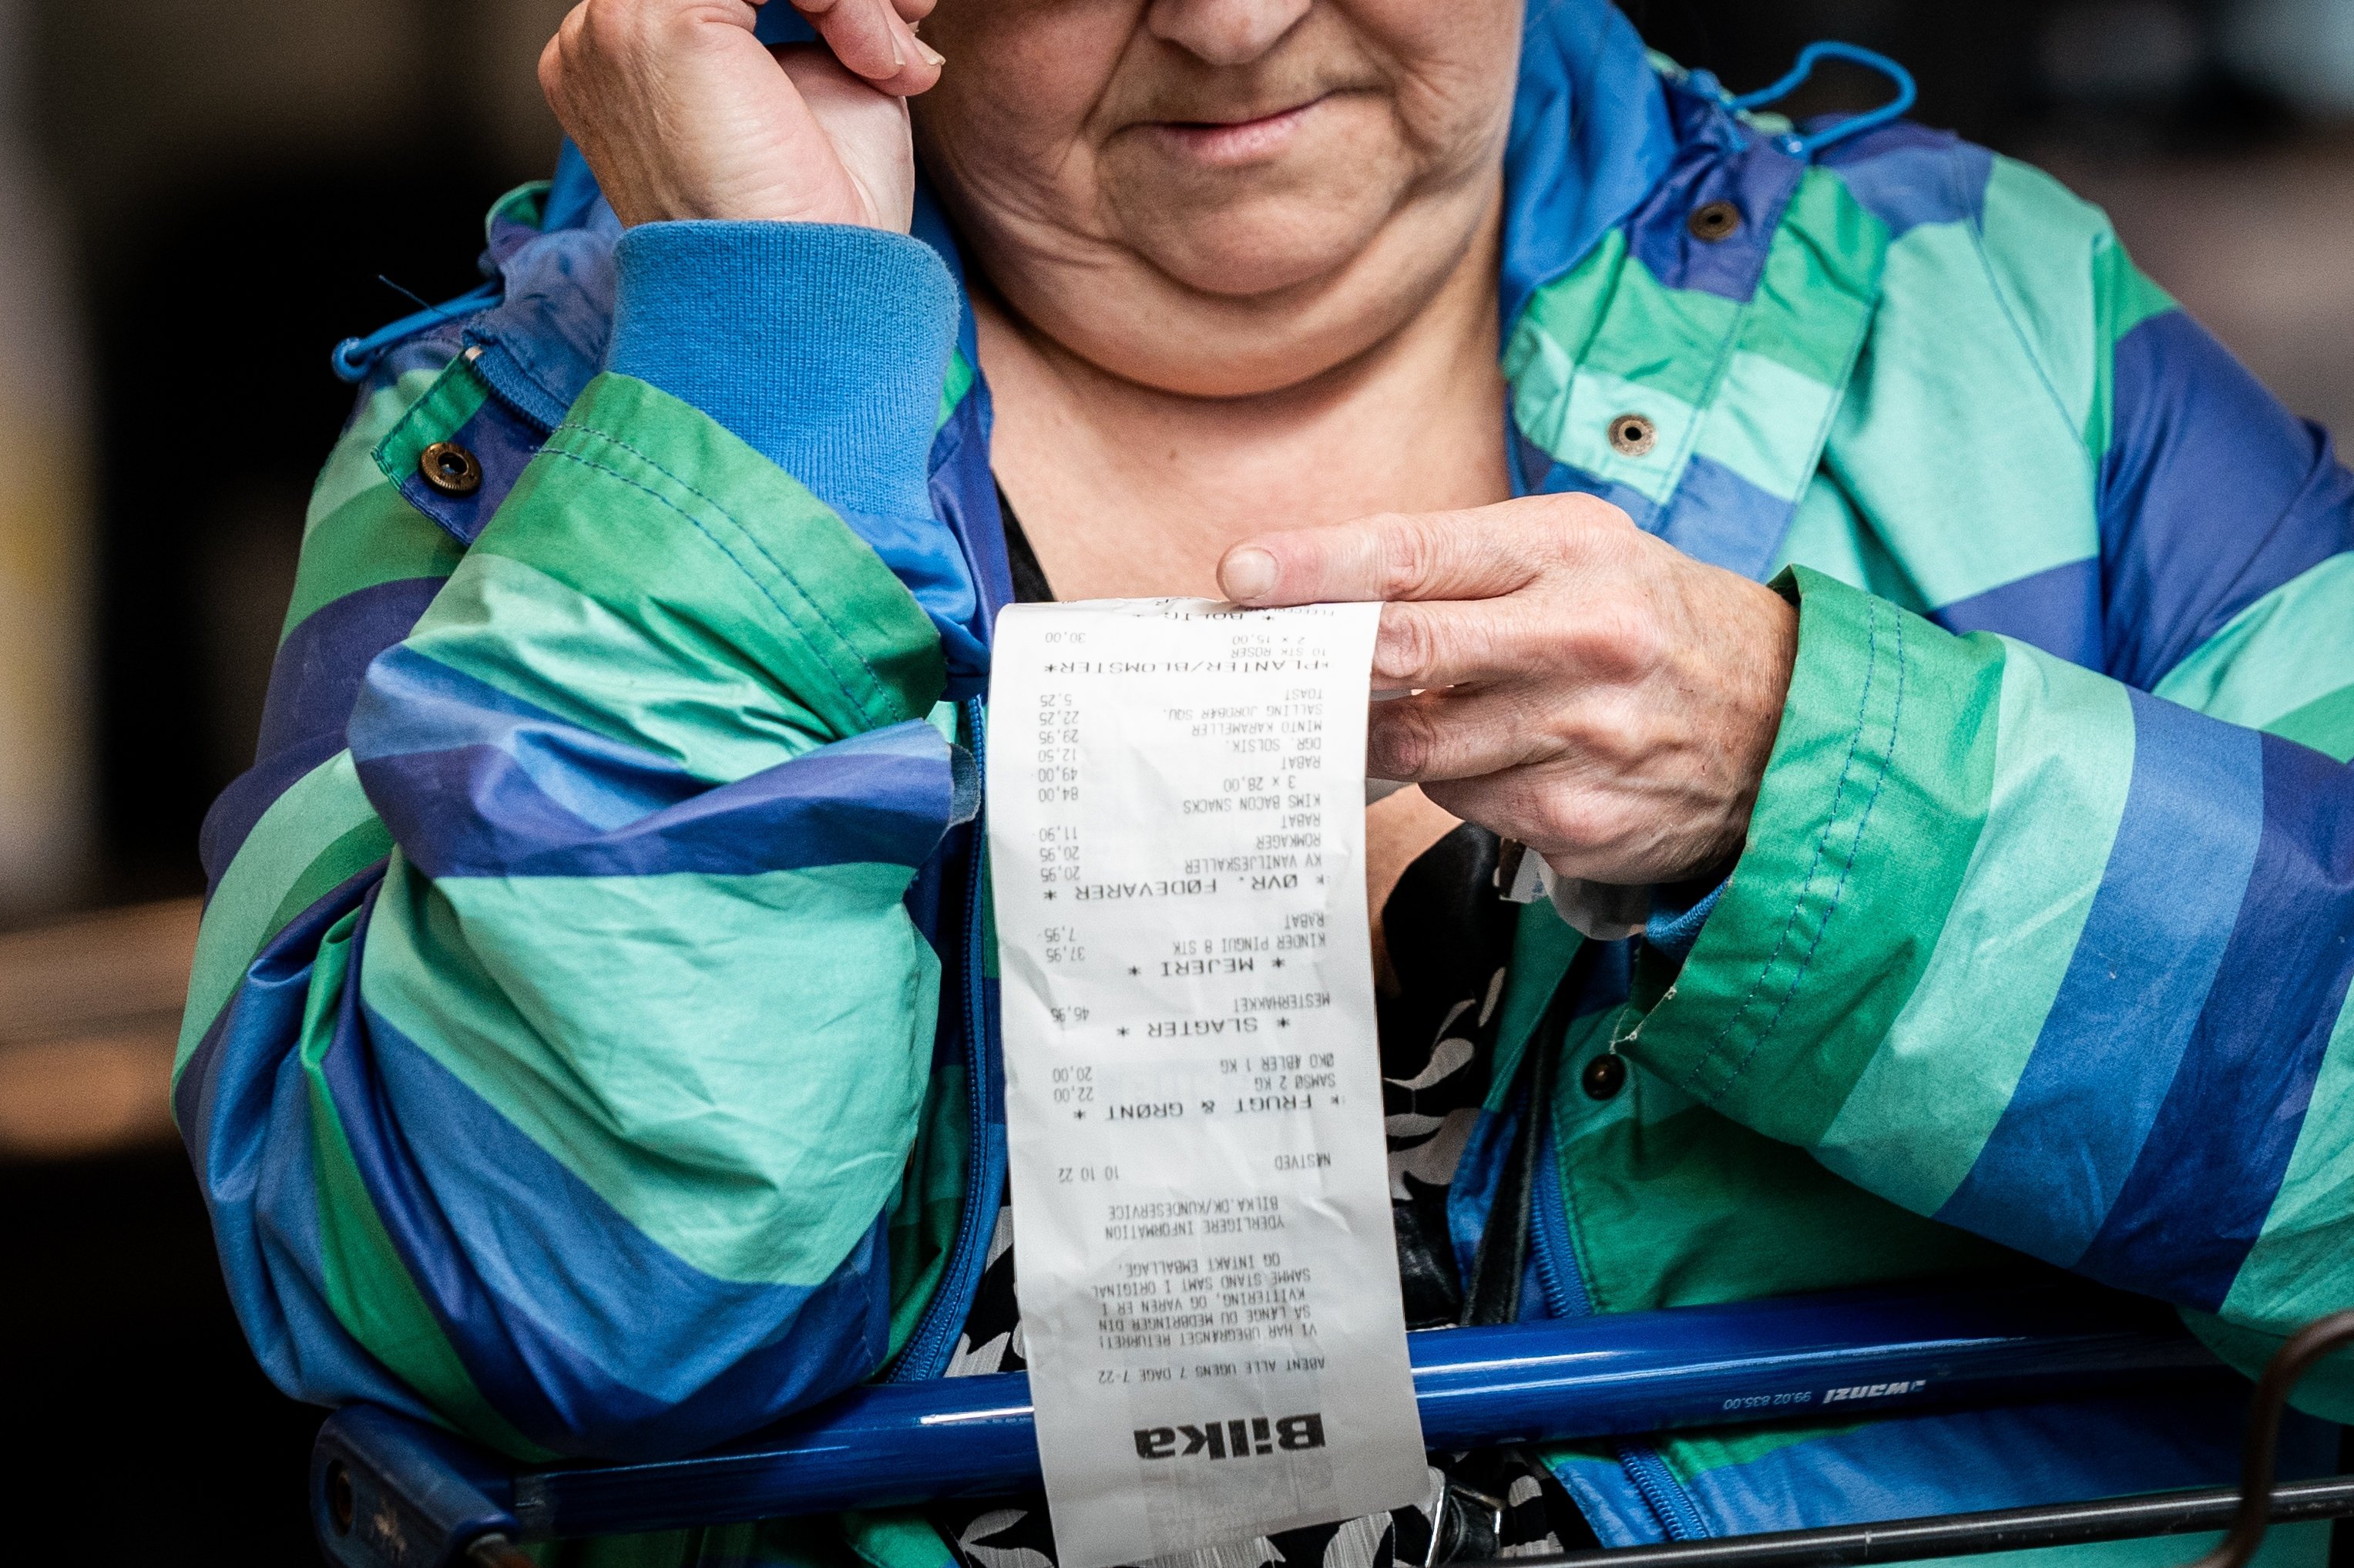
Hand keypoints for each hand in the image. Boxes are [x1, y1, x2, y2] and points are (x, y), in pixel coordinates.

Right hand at [540, 0, 941, 231]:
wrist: (801, 300)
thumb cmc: (817, 227)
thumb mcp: (829, 87)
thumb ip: (826, 18)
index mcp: (630, 56)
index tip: (901, 17)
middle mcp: (601, 37)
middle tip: (913, 13)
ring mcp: (614, 28)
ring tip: (898, 54)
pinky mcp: (653, 25)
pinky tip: (880, 62)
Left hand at [1218, 495, 1798, 887]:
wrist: (1787, 723)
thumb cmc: (1653, 625)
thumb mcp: (1580, 555)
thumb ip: (1462, 568)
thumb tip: (1326, 596)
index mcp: (1569, 553)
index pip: (1414, 554)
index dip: (1316, 569)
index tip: (1242, 578)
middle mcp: (1578, 640)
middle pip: (1402, 654)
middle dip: (1319, 663)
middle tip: (1260, 668)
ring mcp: (1581, 737)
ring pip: (1419, 744)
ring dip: (1390, 734)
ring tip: (1405, 713)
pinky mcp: (1579, 819)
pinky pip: (1466, 803)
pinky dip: (1458, 783)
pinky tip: (1496, 760)